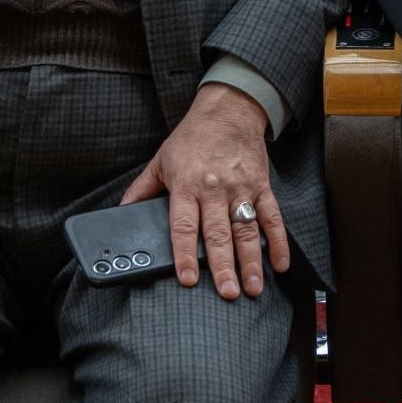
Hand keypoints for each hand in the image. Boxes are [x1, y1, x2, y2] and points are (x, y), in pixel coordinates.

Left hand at [120, 82, 287, 299]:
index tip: (188, 278)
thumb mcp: (160, 160)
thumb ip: (142, 190)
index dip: (185, 254)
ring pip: (246, 230)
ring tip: (252, 287)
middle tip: (227, 293)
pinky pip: (272, 217)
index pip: (184, 226)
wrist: (229, 110)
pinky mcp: (261, 186)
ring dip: (250, 261)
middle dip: (223, 266)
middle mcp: (215, 189)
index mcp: (187, 185)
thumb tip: (122, 214)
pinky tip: (279, 263)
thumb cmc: (193, 137)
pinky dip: (278, 241)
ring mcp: (241, 188)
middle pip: (218, 234)